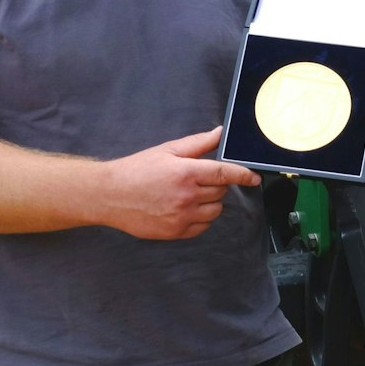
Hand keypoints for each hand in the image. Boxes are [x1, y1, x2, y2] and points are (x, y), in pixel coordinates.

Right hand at [101, 127, 259, 239]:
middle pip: (221, 191)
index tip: (254, 177)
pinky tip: (185, 208)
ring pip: (215, 211)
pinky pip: (203, 227)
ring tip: (190, 194)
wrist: (109, 195)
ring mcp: (181, 216)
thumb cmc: (136, 170)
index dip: (243, 175)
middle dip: (216, 184)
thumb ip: (197, 144)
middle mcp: (186, 196)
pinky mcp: (175, 232)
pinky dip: (201, 218)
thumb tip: (220, 133)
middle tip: (198, 178)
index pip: (224, 174)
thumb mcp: (167, 151)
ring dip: (210, 202)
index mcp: (185, 172)